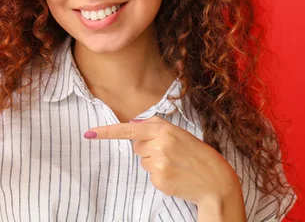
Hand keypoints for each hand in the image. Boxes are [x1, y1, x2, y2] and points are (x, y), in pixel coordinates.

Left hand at [85, 116, 244, 218]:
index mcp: (163, 128)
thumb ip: (155, 127)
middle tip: (171, 153)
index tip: (89, 133)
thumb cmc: (197, 154)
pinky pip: (149, 176)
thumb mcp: (179, 133)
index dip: (106, 132)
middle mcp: (159, 143)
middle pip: (137, 147)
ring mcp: (159, 163)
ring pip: (143, 162)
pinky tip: (175, 176)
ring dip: (155, 163)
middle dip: (149, 149)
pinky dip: (160, 177)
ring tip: (175, 165)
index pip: (128, 129)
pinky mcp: (159, 180)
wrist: (215, 180)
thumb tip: (132, 124)